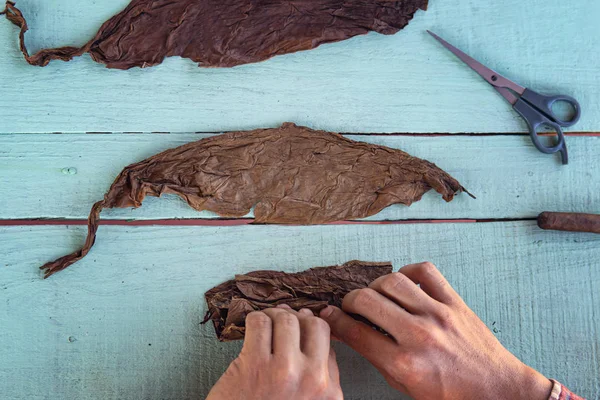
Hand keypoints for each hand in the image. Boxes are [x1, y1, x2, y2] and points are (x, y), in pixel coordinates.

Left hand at [207, 305, 342, 399]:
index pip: (329, 343)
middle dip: (298, 319)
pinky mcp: (254, 363)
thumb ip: (320, 376)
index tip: (300, 327)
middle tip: (283, 323)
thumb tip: (315, 331)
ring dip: (274, 316)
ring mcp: (284, 370)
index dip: (312, 329)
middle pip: (315, 325)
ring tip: (266, 324)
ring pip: (287, 319)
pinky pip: (259, 322)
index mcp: (329, 392)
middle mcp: (312, 380)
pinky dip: (254, 319)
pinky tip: (251, 330)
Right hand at [319, 262, 552, 399]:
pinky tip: (404, 284)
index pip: (355, 332)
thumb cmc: (451, 395)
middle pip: (366, 300)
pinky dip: (408, 271)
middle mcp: (418, 336)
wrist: (497, 390)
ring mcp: (438, 315)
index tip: (328, 314)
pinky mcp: (455, 302)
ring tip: (376, 295)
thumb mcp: (407, 387)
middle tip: (350, 306)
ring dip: (375, 286)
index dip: (334, 320)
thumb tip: (352, 332)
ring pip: (392, 281)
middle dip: (349, 301)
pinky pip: (425, 271)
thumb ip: (378, 358)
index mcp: (404, 364)